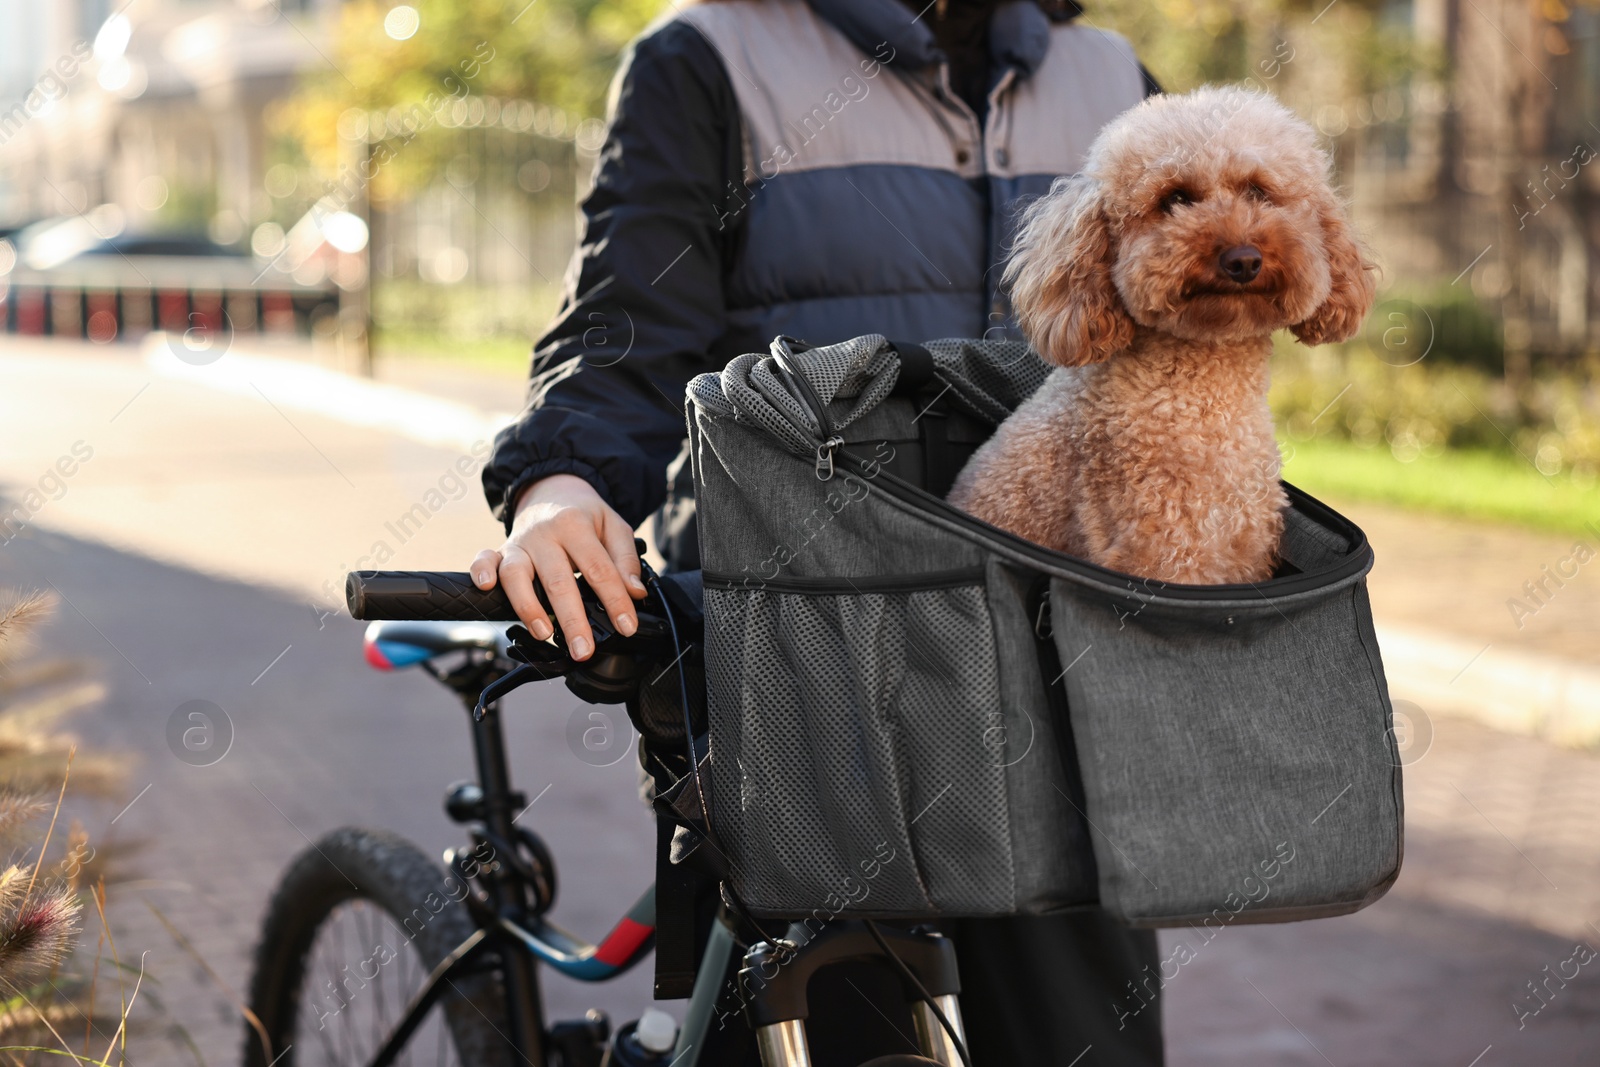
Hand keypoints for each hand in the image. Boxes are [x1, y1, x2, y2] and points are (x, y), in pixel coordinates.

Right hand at [470, 474, 645, 660]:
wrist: (552, 489)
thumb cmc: (584, 515)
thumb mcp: (614, 526)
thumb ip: (626, 559)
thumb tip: (635, 592)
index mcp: (575, 524)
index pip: (598, 569)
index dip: (614, 601)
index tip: (626, 627)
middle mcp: (544, 534)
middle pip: (558, 580)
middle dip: (572, 620)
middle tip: (584, 649)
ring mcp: (520, 542)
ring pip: (517, 575)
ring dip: (528, 607)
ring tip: (543, 632)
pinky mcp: (501, 550)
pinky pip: (484, 559)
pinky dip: (480, 572)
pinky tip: (486, 588)